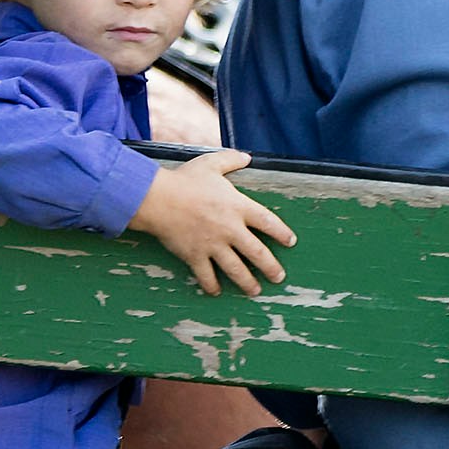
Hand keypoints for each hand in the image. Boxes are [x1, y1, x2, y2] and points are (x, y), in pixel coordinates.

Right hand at [130, 151, 294, 295]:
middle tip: (278, 277)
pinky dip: (212, 285)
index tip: (290, 242)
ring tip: (255, 291)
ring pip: (236, 270)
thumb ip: (231, 160)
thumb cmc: (185, 180)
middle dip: (270, 267)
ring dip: (247, 283)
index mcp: (238, 206)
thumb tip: (246, 157)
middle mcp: (230, 229)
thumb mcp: (211, 163)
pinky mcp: (195, 256)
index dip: (282, 233)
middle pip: (257, 253)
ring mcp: (213, 245)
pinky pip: (206, 276)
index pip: (268, 222)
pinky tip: (216, 291)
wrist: (159, 199)